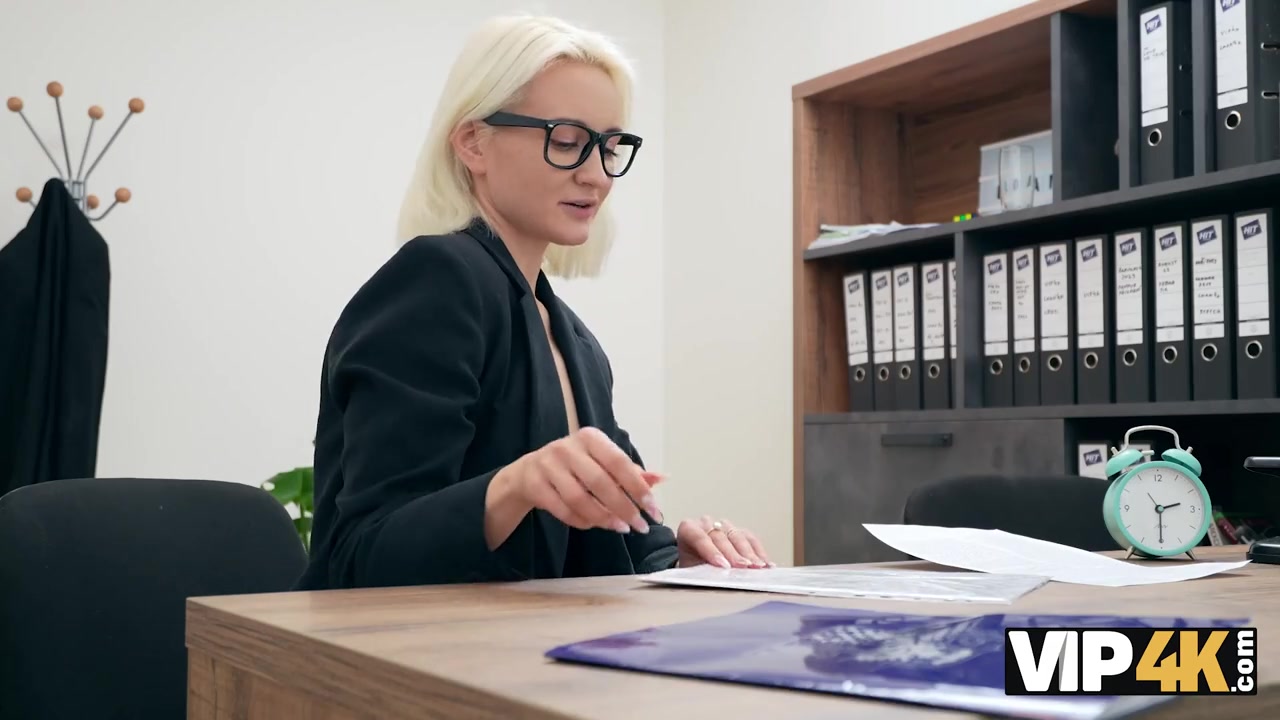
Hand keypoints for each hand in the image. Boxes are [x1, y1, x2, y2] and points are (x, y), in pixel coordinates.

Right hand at [504, 427, 663, 533]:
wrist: (528, 472)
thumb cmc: (574, 466)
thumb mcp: (601, 461)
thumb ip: (631, 472)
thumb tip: (662, 478)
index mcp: (590, 438)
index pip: (619, 462)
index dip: (638, 488)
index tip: (653, 510)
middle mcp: (568, 448)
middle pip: (600, 483)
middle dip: (624, 508)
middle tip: (640, 526)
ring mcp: (548, 466)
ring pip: (580, 499)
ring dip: (604, 518)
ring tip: (621, 528)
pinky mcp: (535, 486)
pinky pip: (563, 510)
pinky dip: (583, 522)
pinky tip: (595, 525)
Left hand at [676, 516, 771, 569]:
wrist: (696, 568)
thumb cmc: (691, 570)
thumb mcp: (690, 571)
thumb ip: (699, 572)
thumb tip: (714, 580)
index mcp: (688, 529)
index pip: (699, 537)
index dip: (712, 551)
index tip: (723, 566)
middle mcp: (706, 524)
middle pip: (721, 536)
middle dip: (733, 553)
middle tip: (743, 567)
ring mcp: (724, 526)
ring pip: (738, 536)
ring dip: (749, 553)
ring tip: (758, 567)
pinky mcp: (738, 532)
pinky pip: (751, 539)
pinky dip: (759, 552)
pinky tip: (766, 564)